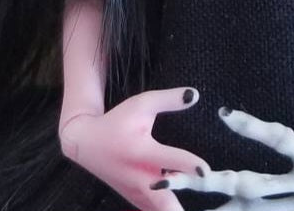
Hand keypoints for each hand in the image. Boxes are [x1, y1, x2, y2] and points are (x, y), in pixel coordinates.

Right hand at [60, 87, 209, 210]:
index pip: (169, 160)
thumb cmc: (118, 120)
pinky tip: (180, 208)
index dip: (188, 165)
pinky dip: (166, 210)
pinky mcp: (135, 199)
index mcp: (142, 151)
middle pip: (163, 203)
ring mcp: (136, 192)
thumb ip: (169, 99)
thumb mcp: (142, 104)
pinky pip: (154, 210)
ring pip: (159, 210)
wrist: (87, 144)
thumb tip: (196, 94)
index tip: (206, 171)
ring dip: (174, 210)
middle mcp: (139, 177)